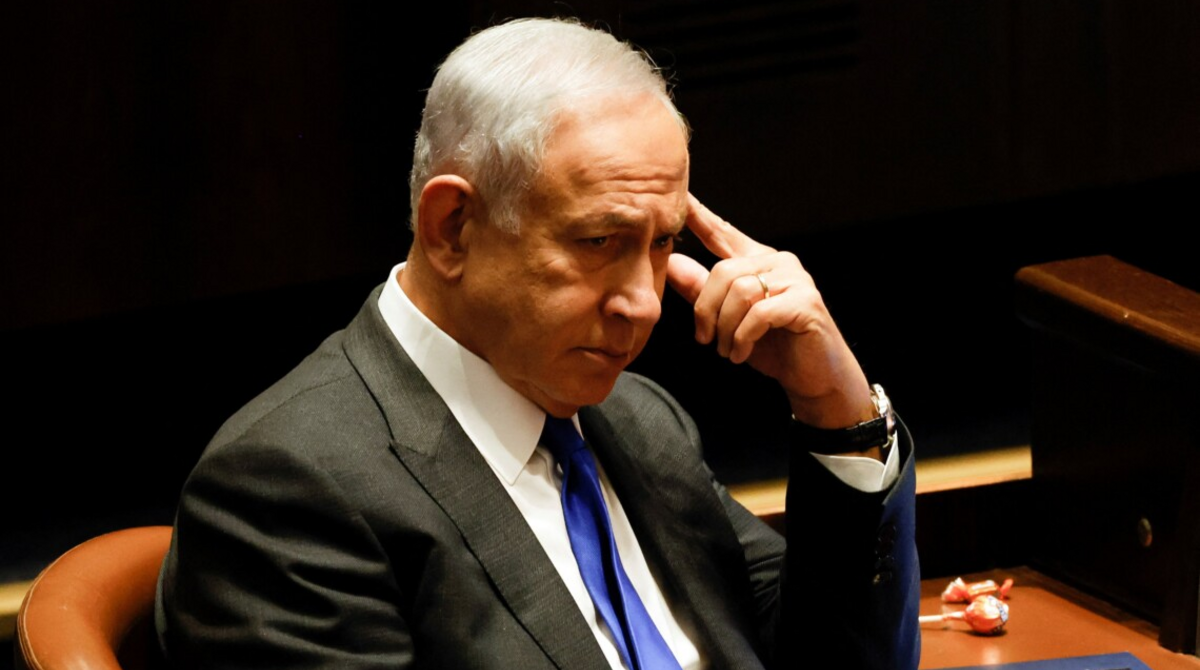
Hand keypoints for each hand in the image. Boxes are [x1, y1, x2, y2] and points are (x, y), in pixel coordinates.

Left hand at [667, 194, 874, 429]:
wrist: (814, 377)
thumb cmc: (773, 347)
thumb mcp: (727, 319)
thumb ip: (701, 290)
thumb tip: (672, 262)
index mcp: (757, 262)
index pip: (722, 233)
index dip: (700, 216)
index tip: (680, 198)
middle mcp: (778, 263)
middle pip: (723, 271)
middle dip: (706, 310)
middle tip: (706, 340)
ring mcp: (795, 279)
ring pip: (740, 292)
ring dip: (726, 328)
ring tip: (728, 349)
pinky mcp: (805, 301)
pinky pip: (759, 312)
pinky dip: (743, 336)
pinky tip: (741, 352)